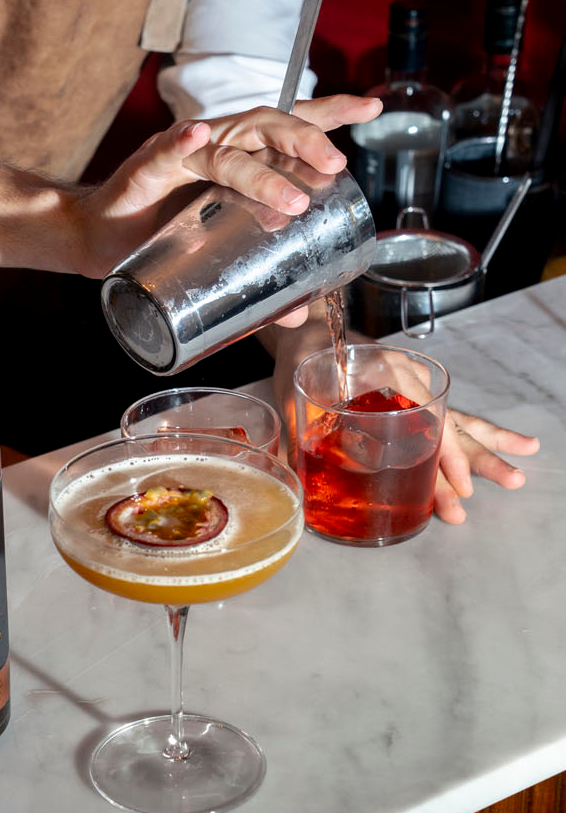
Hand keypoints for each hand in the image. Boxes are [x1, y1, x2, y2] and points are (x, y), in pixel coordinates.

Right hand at [74, 94, 382, 280]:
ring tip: (291, 196)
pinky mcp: (144, 170)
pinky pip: (165, 152)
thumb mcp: (214, 257)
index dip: (329, 114)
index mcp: (236, 158)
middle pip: (267, 127)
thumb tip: (301, 315)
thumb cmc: (157, 238)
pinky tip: (196, 134)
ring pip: (227, 147)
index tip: (371, 113)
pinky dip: (180, 143)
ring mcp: (180, 155)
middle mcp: (213, 146)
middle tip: (335, 167)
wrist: (96, 240)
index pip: (288, 125)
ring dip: (261, 169)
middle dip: (305, 141)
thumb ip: (257, 277)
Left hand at [261, 299, 540, 524]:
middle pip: (449, 423)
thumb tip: (293, 476)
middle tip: (511, 482)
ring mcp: (413, 384)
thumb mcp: (296, 395)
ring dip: (485, 447)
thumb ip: (297, 435)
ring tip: (519, 468)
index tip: (455, 485)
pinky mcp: (411, 392)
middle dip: (474, 459)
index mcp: (385, 372)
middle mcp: (407, 377)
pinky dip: (470, 434)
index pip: (424, 420)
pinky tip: (499, 448)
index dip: (441, 455)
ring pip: (455, 419)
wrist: (307, 327)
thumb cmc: (302, 358)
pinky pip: (445, 415)